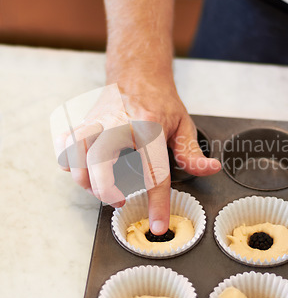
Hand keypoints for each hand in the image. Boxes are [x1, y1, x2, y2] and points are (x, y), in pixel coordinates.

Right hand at [54, 72, 220, 234]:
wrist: (136, 73)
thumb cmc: (159, 100)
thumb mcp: (182, 124)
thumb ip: (192, 153)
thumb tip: (211, 169)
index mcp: (149, 127)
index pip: (153, 173)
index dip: (156, 204)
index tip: (157, 224)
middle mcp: (119, 124)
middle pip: (101, 165)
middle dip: (107, 192)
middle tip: (119, 200)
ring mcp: (97, 123)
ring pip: (78, 157)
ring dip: (87, 181)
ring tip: (101, 187)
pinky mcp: (84, 123)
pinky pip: (66, 147)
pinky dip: (70, 162)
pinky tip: (82, 170)